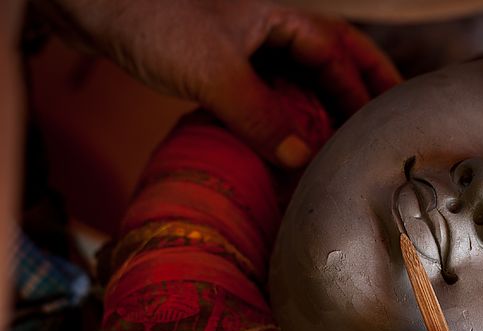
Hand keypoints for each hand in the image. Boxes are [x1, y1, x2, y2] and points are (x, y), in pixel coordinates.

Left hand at [38, 0, 400, 166]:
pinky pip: (269, 95)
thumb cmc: (148, 16)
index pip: (340, 57)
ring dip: (324, 109)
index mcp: (283, 17)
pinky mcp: (222, 67)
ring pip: (301, 81)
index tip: (385, 128)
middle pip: (334, 61)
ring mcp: (247, 48)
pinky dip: (286, 119)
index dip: (365, 93)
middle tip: (389, 126)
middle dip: (363, 92)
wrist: (87, 4)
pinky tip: (288, 144)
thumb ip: (261, 115)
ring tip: (345, 145)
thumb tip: (303, 159)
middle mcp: (271, 29)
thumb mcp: (213, 71)